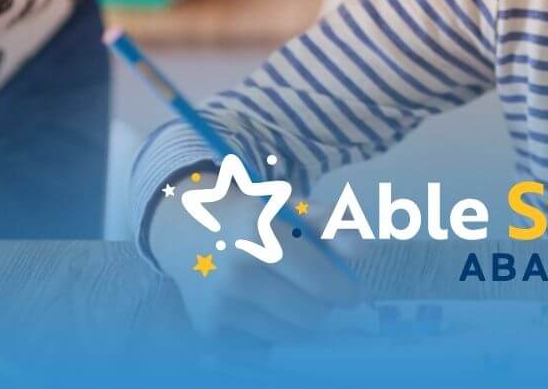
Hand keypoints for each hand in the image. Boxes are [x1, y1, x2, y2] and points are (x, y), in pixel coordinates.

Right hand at [151, 185, 366, 342]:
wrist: (186, 227)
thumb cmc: (251, 215)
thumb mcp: (290, 205)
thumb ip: (332, 222)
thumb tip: (361, 251)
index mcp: (259, 231)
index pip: (318, 279)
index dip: (344, 291)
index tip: (354, 294)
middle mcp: (236, 271)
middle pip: (309, 314)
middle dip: (324, 307)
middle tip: (321, 293)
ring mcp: (220, 303)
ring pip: (288, 333)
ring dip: (300, 320)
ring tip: (291, 295)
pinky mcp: (209, 327)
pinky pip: (262, 341)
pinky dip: (269, 326)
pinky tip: (258, 302)